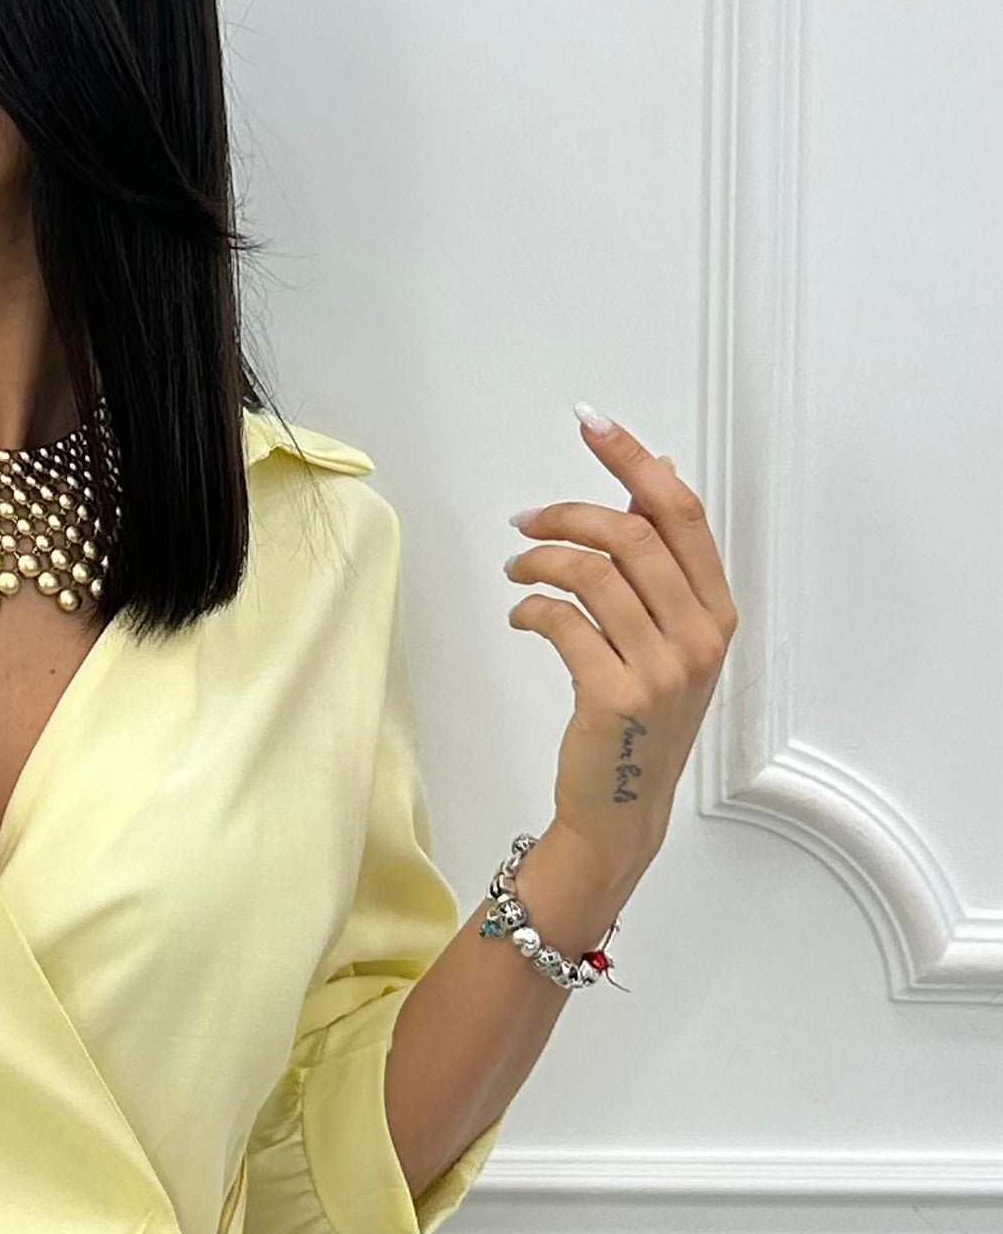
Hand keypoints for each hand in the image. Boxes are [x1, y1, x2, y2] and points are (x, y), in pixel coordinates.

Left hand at [503, 406, 738, 889]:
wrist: (622, 810)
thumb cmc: (639, 718)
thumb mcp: (670, 641)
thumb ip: (664, 567)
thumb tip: (656, 475)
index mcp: (717, 611)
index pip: (681, 512)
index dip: (633, 459)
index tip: (591, 423)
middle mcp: (700, 635)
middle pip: (632, 533)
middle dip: (569, 512)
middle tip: (526, 521)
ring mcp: (661, 668)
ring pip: (592, 573)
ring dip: (540, 559)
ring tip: (517, 569)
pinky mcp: (613, 695)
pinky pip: (561, 621)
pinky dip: (530, 606)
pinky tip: (521, 614)